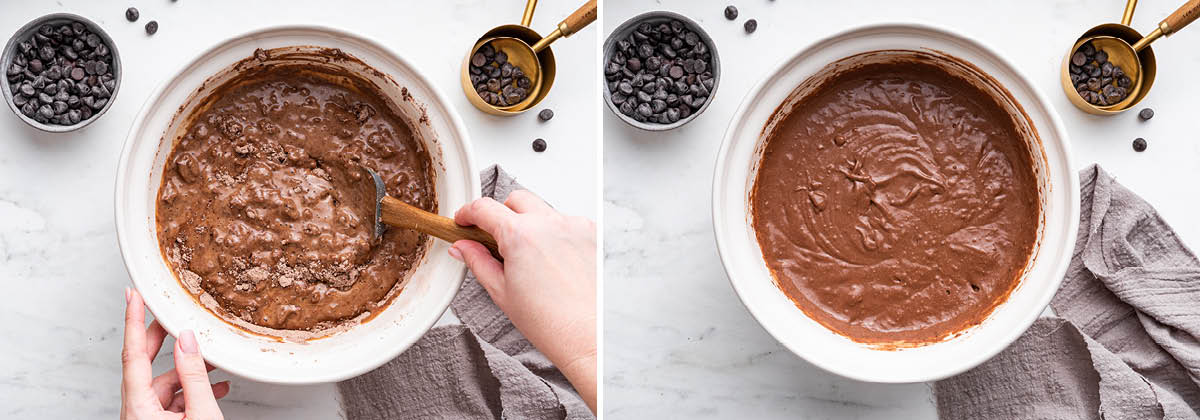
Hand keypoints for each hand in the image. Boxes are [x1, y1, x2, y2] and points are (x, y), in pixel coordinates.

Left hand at [121, 288, 228, 419]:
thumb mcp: (201, 414)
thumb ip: (194, 377)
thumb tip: (187, 342)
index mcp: (139, 408)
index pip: (133, 354)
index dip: (134, 321)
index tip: (134, 297)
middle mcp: (136, 412)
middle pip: (144, 364)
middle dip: (160, 337)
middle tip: (167, 314)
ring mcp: (145, 418)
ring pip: (162, 382)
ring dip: (187, 369)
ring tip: (211, 360)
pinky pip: (170, 399)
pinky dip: (190, 389)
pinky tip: (214, 386)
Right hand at [451, 190, 596, 411]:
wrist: (587, 335)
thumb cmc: (549, 321)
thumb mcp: (501, 291)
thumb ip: (478, 262)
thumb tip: (463, 247)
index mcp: (520, 235)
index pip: (484, 208)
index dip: (468, 213)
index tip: (465, 220)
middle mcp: (549, 223)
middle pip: (516, 200)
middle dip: (501, 214)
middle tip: (496, 239)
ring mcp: (574, 226)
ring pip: (543, 211)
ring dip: (531, 224)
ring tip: (531, 259)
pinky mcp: (592, 234)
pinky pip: (567, 223)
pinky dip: (556, 234)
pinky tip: (555, 262)